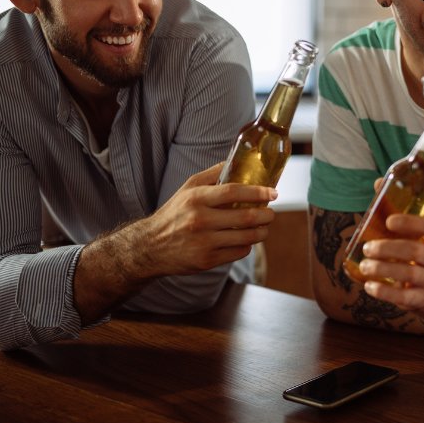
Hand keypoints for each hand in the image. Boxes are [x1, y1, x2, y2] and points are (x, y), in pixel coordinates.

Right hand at [108, 162, 277, 277]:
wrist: (150, 247)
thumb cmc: (174, 213)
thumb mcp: (187, 189)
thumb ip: (212, 174)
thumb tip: (237, 161)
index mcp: (196, 199)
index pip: (233, 191)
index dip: (258, 192)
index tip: (273, 193)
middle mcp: (200, 220)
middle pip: (246, 216)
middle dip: (266, 215)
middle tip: (271, 212)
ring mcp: (204, 242)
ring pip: (247, 237)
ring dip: (262, 232)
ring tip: (264, 227)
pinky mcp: (207, 260)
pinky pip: (239, 252)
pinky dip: (247, 245)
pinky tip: (246, 240)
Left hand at [360, 213, 423, 313]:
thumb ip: (418, 232)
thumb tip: (383, 206)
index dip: (410, 224)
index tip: (390, 222)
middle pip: (413, 250)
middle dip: (387, 248)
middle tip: (368, 248)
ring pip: (407, 272)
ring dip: (382, 268)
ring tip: (365, 266)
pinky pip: (405, 296)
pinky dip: (385, 291)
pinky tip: (371, 286)